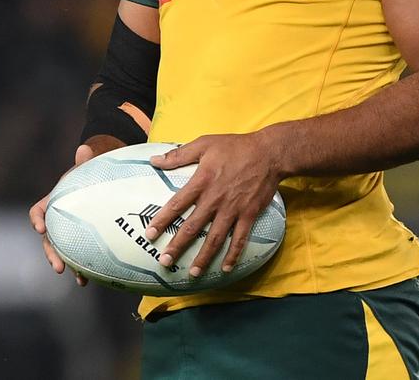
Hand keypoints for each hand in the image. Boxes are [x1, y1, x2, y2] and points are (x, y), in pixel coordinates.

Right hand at [29, 134, 124, 285]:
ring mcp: (67, 231)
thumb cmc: (91, 171)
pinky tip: (88, 280)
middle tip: (58, 266)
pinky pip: (77, 256)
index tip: (41, 228)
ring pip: (61, 251)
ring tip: (76, 277)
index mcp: (54, 201)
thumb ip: (85, 159)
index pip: (38, 210)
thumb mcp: (88, 165)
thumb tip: (84, 149)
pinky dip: (80, 268)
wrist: (101, 180)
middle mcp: (57, 219)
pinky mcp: (80, 239)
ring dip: (66, 265)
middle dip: (51, 253)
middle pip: (48, 238)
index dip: (37, 219)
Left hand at [146, 132, 280, 277]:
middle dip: (178, 246)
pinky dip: (233, 255)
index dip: (162, 220)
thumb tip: (154, 160)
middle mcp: (215, 199)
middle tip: (165, 261)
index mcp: (202, 181)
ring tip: (192, 273)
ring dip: (203, 257)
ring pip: (215, 238)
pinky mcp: (248, 214)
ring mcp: (233, 209)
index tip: (149, 234)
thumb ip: (179, 155)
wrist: (269, 152)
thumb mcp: (205, 144)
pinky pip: (240, 239)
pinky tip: (225, 268)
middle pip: (193, 227)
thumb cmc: (235, 147)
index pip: (177, 204)